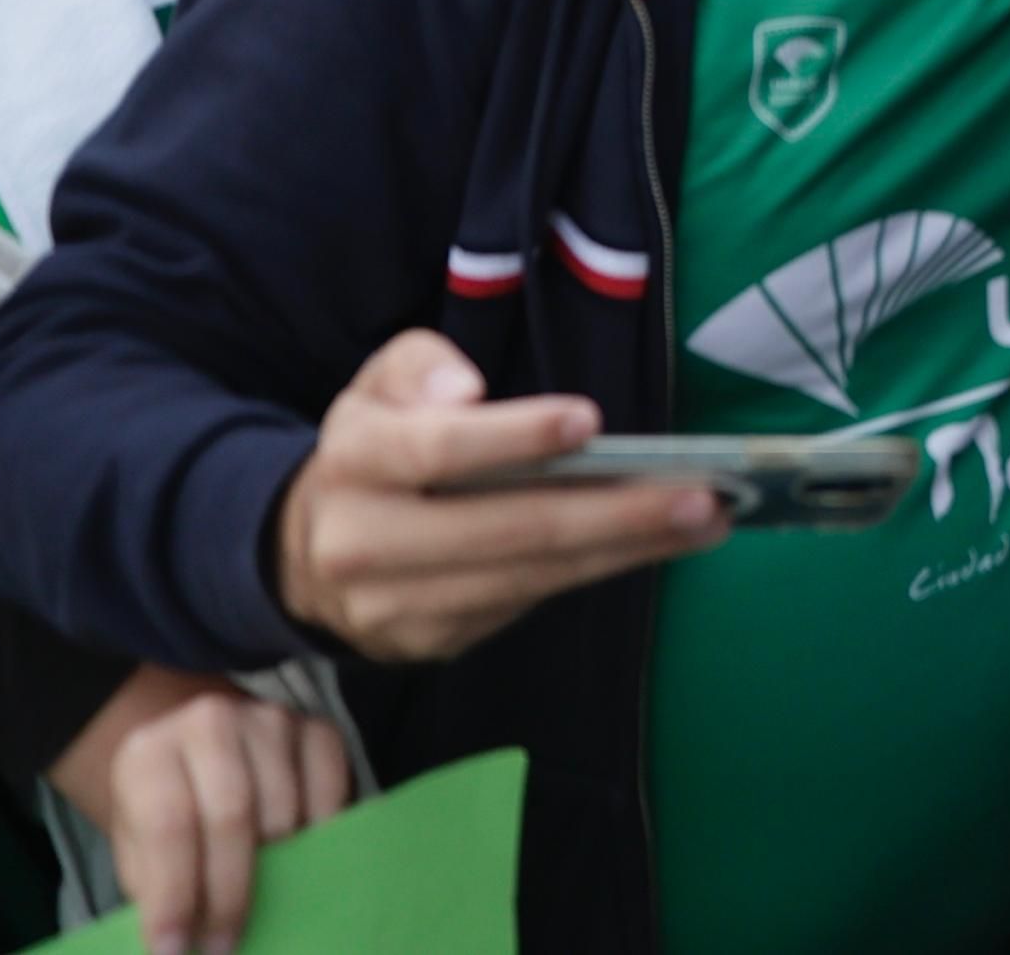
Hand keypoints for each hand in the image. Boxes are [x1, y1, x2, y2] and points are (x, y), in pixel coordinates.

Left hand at [52, 666, 352, 954]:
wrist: (192, 745)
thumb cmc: (165, 807)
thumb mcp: (137, 845)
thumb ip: (158, 885)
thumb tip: (184, 943)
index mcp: (149, 752)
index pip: (168, 826)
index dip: (175, 894)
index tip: (175, 949)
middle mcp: (210, 721)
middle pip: (231, 816)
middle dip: (228, 894)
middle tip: (224, 944)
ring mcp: (269, 718)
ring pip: (284, 807)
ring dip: (277, 869)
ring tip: (260, 905)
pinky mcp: (316, 727)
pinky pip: (332, 788)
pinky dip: (321, 834)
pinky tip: (301, 861)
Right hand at [267, 329, 723, 661]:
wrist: (307, 553)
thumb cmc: (375, 447)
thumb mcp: (378, 386)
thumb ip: (417, 366)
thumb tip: (464, 388)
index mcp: (354, 463)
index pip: (435, 449)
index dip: (512, 437)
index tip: (589, 421)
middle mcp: (364, 543)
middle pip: (503, 530)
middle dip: (611, 513)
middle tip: (699, 493)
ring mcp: (395, 607)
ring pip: (526, 578)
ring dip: (625, 551)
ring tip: (702, 520)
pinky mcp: (430, 643)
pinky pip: (524, 605)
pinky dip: (595, 574)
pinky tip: (653, 546)